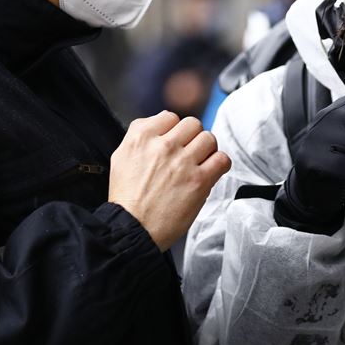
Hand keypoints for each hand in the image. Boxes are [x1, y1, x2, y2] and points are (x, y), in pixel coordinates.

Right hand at [108, 112, 230, 251]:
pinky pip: (222, 159)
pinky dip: (220, 164)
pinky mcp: (199, 180)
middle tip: (188, 153)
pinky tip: (211, 171)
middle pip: (192, 124)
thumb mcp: (121, 156)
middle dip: (192, 137)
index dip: (174, 130)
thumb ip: (140, 135)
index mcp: (141, 136)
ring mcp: (182, 162)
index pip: (170, 116)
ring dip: (207, 149)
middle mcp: (163, 145)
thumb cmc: (127, 197)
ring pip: (209, 138)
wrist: (133, 228)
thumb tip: (161, 124)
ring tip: (200, 162)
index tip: (173, 142)